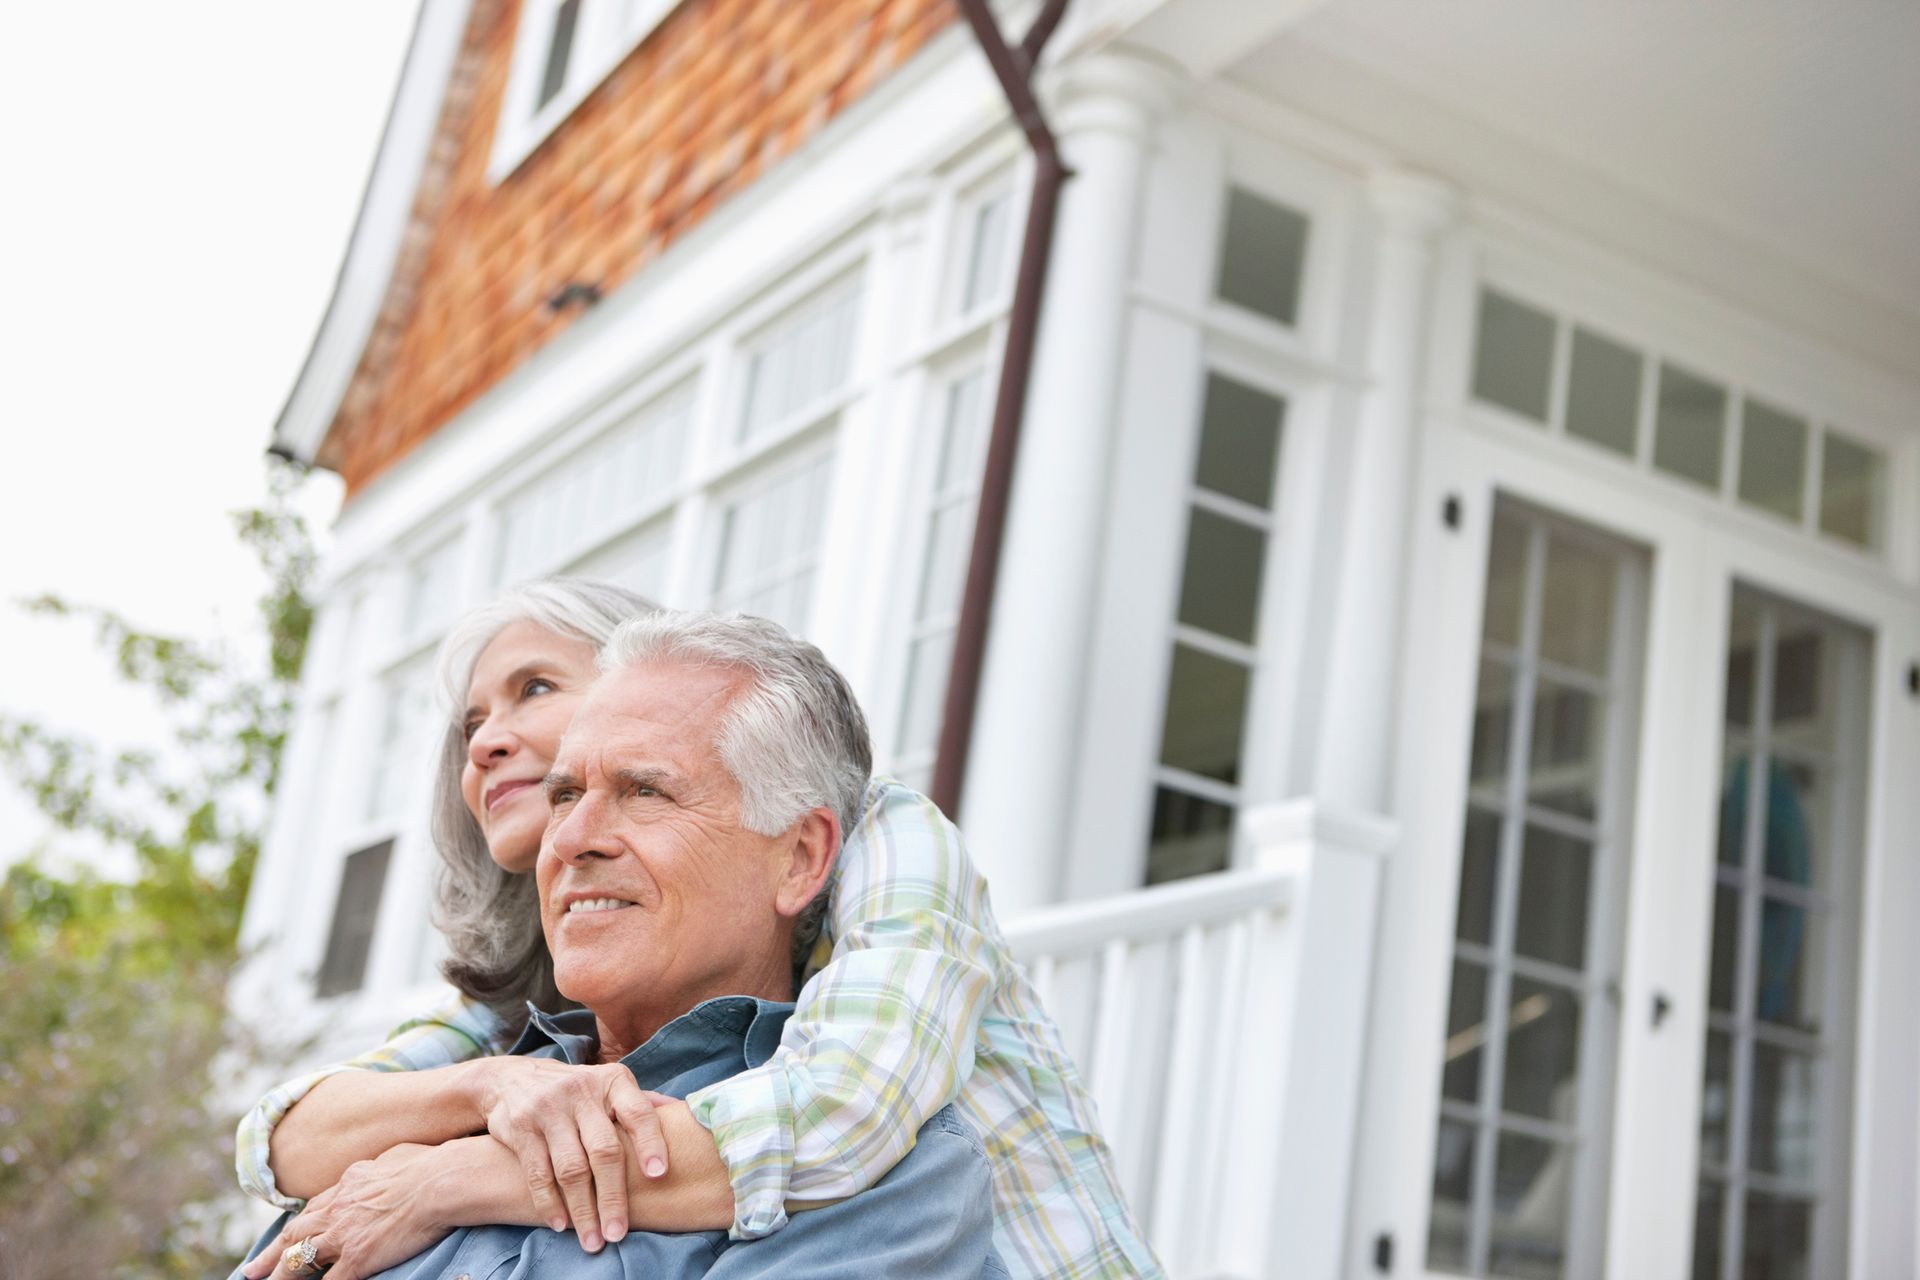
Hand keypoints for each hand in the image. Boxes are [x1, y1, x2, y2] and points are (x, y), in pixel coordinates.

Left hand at [243, 1144, 453, 1279]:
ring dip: (280, 1277)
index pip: (316, 1208)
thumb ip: (381, 1167)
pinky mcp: (357, 1259)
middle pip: (294, 1235)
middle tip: (250, 1271)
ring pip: (298, 1261)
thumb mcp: (396, 1156)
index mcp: (349, 1183)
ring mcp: (344, 1235)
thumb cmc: (430, 1164)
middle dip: (270, 1256)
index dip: (298, 1225)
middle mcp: (338, 1209)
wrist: (440, 1181)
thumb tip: (383, 1167)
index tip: (286, 1236)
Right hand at [474, 1056, 671, 1249]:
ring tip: (593, 1240)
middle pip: (604, 1150)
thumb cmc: (578, 1091)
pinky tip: (561, 1224)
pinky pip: (538, 1173)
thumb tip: (690, 1116)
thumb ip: (643, 1103)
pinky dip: (550, 1203)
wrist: (513, 1078)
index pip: (638, 1113)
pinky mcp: (521, 1128)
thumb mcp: (610, 1084)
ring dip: (583, 1210)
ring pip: (571, 1168)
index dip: (651, 1144)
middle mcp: (582, 1092)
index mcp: (613, 1081)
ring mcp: (550, 1110)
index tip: (659, 1176)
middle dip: (613, 1196)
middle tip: (619, 1233)